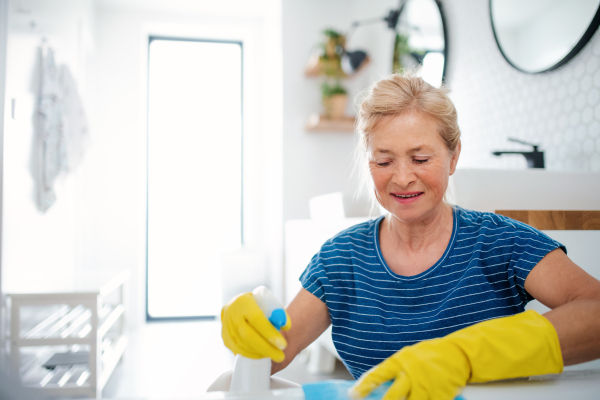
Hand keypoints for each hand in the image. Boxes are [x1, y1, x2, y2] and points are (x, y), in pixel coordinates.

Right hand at [221, 292, 290, 361]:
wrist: (237, 306)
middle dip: (266, 348)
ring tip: (274, 355)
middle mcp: (232, 314)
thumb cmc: (257, 305)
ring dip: (260, 353)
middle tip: (281, 356)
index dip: (269, 333)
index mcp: (244, 302)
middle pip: (248, 335)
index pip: (256, 319)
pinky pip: (238, 350)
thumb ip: (279, 313)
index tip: (283, 344)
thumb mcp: (268, 303)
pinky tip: (262, 356)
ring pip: (242, 345)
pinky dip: (251, 355)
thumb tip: (286, 326)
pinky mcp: (225, 338)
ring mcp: (226, 327)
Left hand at [348, 310, 562, 399]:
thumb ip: (395, 370)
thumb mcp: (410, 356)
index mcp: (401, 361)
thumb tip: (377, 382)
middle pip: (391, 397)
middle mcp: (411, 375)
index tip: (353, 394)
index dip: (364, 386)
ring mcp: (426, 388)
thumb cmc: (432, 354)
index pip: (378, 375)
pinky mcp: (438, 397)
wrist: (461, 353)